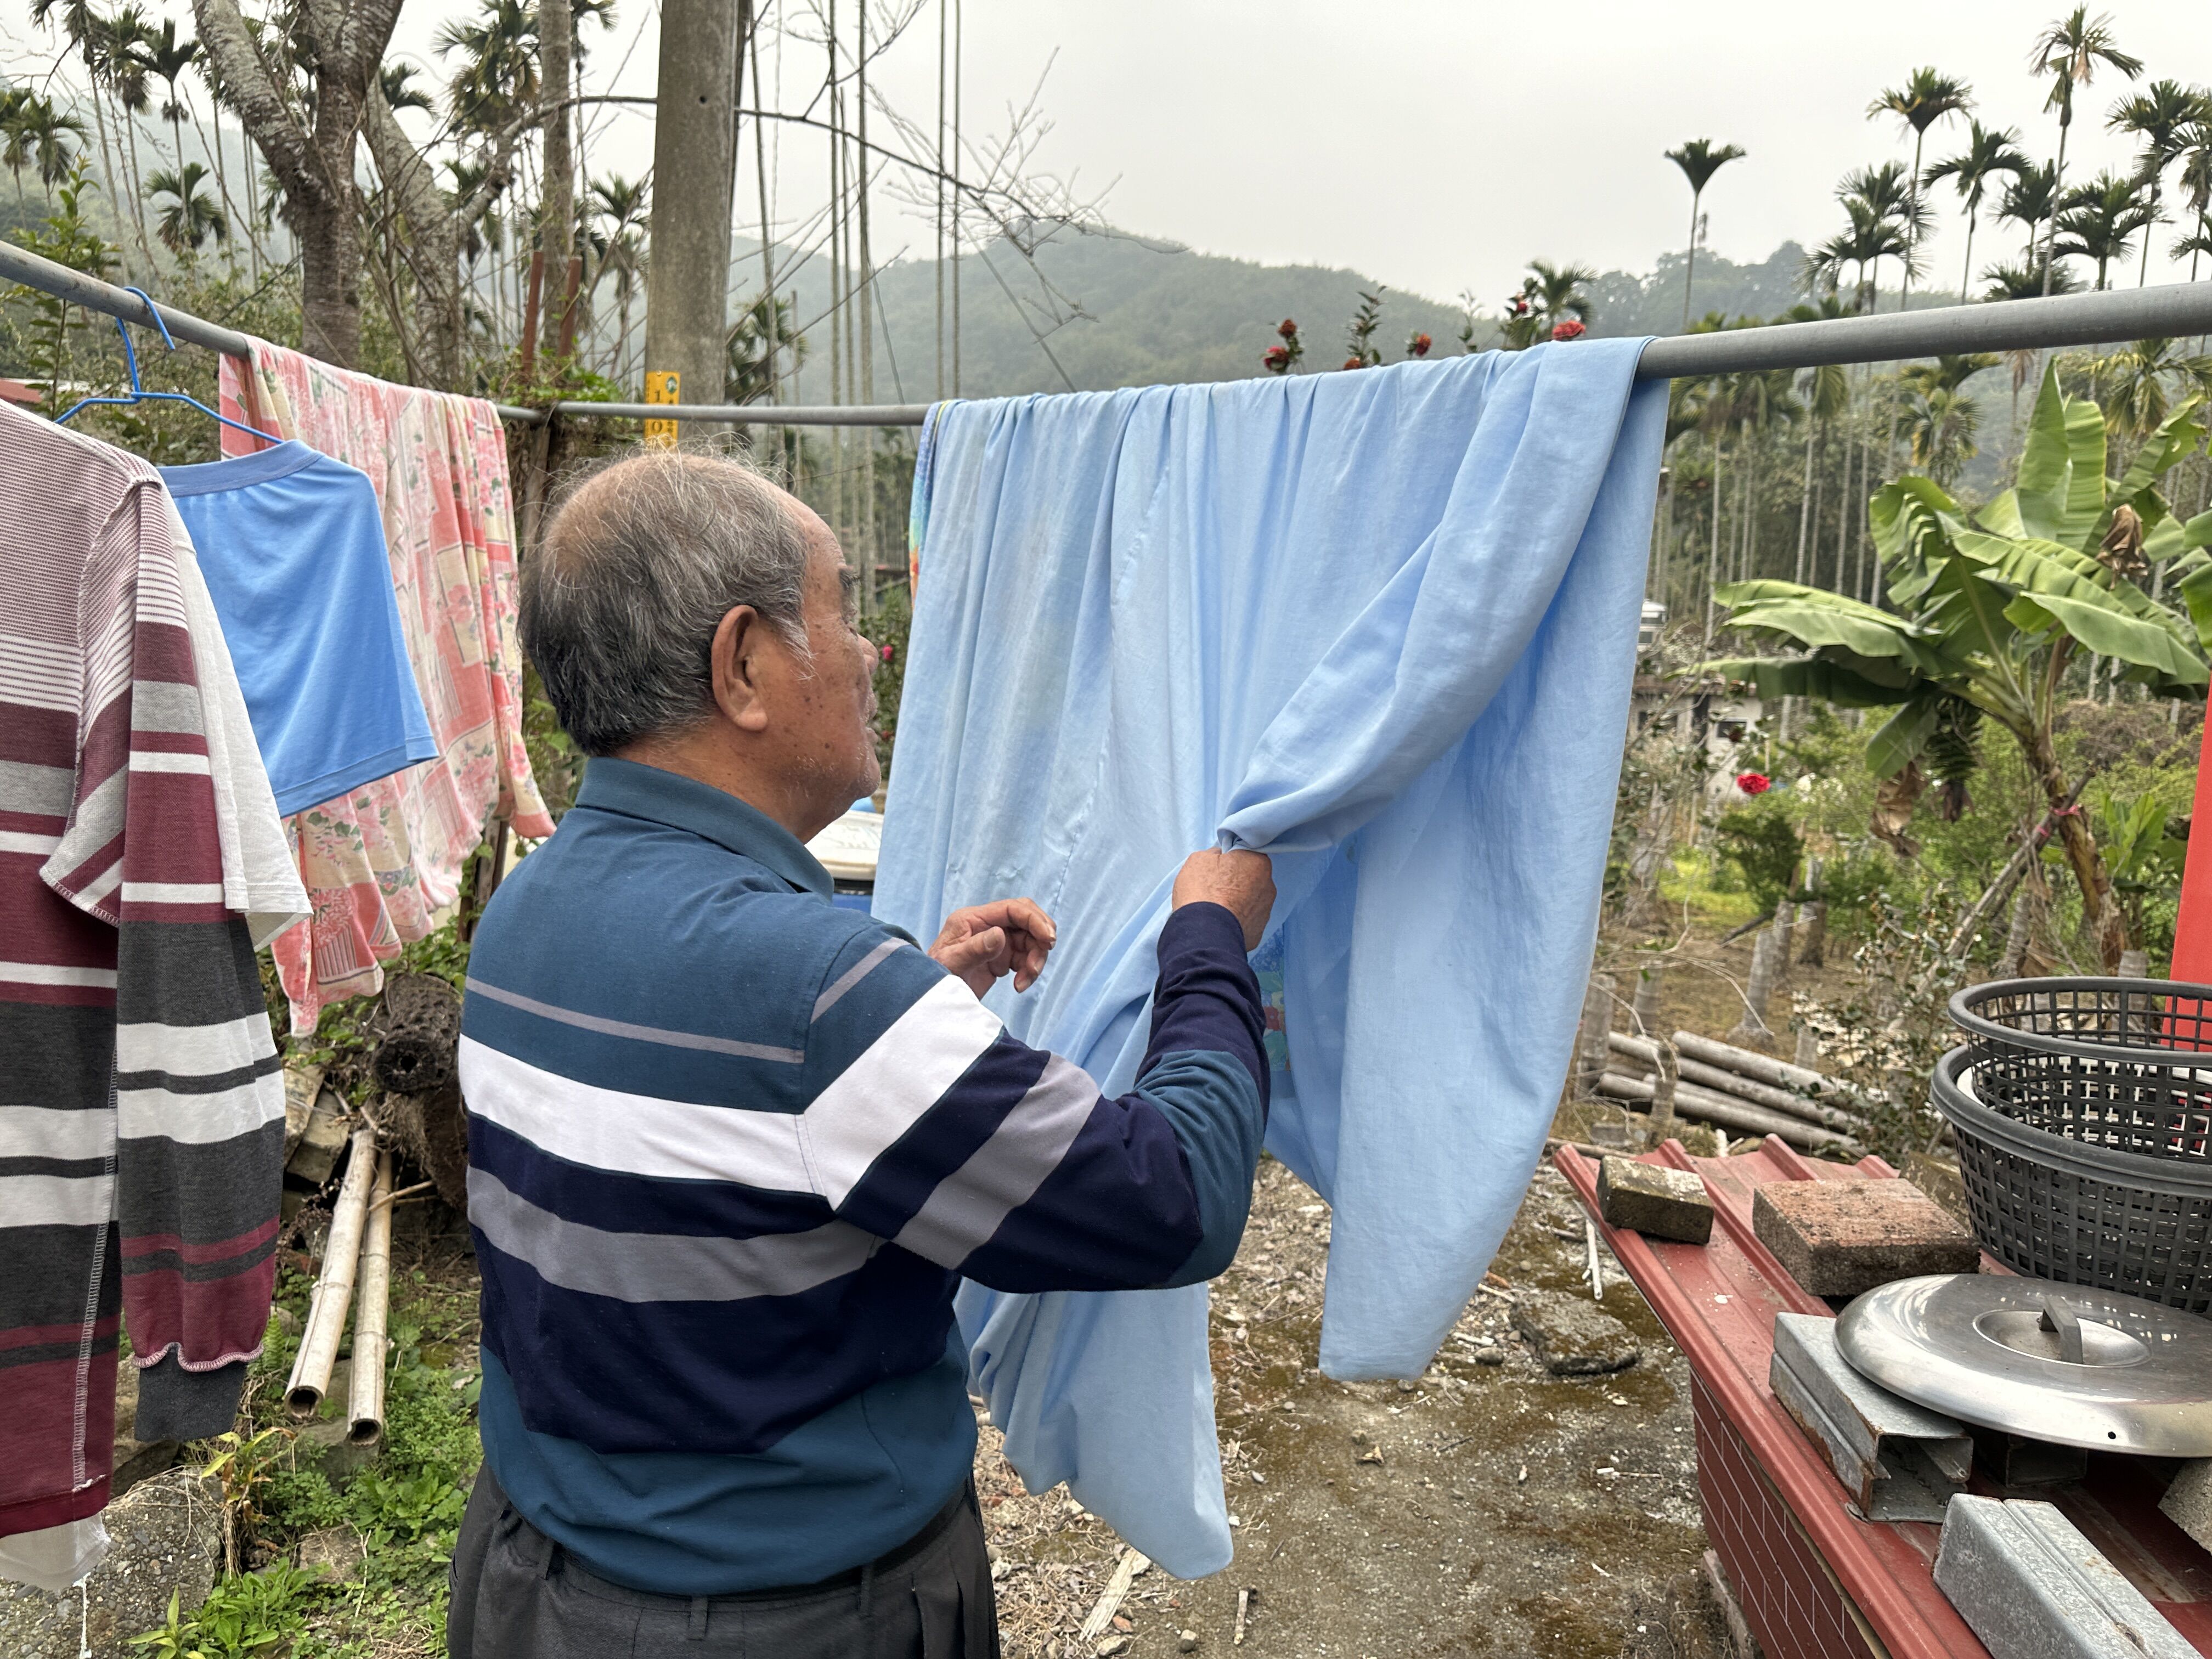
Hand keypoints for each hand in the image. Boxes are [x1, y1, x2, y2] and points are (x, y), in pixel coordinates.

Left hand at [930, 898, 1056, 997]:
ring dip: (1035, 960)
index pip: (1012, 908)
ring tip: (1025, 981)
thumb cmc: (934, 977)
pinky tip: (1020, 985)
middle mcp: (987, 925)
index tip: (1049, 939)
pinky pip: (1025, 957)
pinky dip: (1029, 971)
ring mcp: (995, 940)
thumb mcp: (951, 964)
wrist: (930, 997)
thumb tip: (999, 934)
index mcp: (973, 918)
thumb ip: (975, 949)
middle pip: (1026, 920)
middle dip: (1039, 939)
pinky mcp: (1001, 957)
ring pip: (1030, 940)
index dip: (1034, 920)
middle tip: (1041, 960)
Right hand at [1171, 849, 1274, 950]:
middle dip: (1236, 882)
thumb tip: (1220, 857)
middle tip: (1215, 887)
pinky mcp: (1257, 933)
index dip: (1232, 859)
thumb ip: (1215, 854)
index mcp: (1257, 862)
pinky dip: (1236, 922)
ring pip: (1250, 902)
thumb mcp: (1200, 859)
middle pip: (1252, 879)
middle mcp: (1268, 886)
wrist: (1204, 934)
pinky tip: (1220, 923)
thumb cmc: (1203, 892)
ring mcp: (1265, 912)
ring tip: (1216, 908)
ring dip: (1237, 903)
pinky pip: (1246, 922)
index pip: (1248, 855)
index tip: (1219, 867)